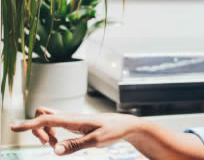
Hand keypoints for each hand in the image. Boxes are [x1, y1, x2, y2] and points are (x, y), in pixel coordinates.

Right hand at [10, 107, 141, 155]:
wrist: (126, 125)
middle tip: (49, 144)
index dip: (29, 124)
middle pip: (42, 115)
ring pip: (47, 119)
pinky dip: (51, 133)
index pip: (46, 118)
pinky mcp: (73, 124)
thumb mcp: (96, 141)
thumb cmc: (114, 131)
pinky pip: (54, 124)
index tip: (13, 126)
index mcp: (74, 119)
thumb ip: (75, 146)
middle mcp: (70, 117)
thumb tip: (54, 151)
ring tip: (55, 145)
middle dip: (37, 129)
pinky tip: (59, 143)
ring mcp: (71, 120)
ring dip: (44, 133)